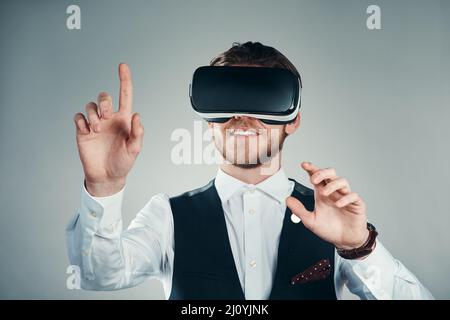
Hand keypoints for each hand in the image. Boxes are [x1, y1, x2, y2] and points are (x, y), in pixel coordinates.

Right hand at [73, 63, 143, 195]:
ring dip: (93, 114)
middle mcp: (109, 119)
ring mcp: (96, 124)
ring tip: (96, 129)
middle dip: (103, 101)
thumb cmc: (123, 162)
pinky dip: (82, 121)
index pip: (125, 95)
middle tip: (106, 115)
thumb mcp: (135, 149)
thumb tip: (137, 116)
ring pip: (90, 106)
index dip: (124, 80)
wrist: (107, 176)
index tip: (123, 66)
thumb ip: (138, 133)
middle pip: (103, 97)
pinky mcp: (83, 131)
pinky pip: (79, 117)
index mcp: (124, 119)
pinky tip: (87, 131)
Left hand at [286, 162, 368, 249]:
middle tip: (314, 179)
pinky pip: (353, 196)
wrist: (344, 241)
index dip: (312, 169)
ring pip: (342, 181)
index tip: (304, 165)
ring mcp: (346, 197)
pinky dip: (345, 198)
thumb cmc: (329, 229)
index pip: (318, 177)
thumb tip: (287, 199)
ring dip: (332, 185)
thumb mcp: (310, 221)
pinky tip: (338, 204)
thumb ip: (299, 210)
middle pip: (331, 173)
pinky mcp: (356, 204)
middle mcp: (334, 192)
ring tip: (324, 193)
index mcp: (322, 193)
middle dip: (322, 172)